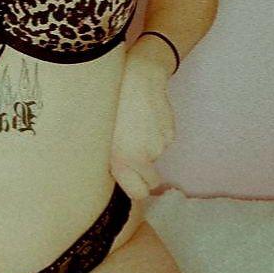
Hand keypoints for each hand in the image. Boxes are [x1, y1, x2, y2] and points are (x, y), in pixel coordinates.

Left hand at [109, 54, 175, 199]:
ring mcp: (159, 145)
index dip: (136, 189)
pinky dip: (155, 136)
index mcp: (123, 160)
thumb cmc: (113, 105)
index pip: (139, 193)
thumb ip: (113, 162)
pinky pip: (162, 143)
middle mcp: (144, 156)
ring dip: (147, 148)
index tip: (132, 183)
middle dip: (144, 173)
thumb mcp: (103, 137)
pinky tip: (145, 120)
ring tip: (134, 127)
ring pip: (154, 158)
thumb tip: (121, 178)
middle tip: (133, 155)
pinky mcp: (170, 134)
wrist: (138, 79)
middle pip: (151, 180)